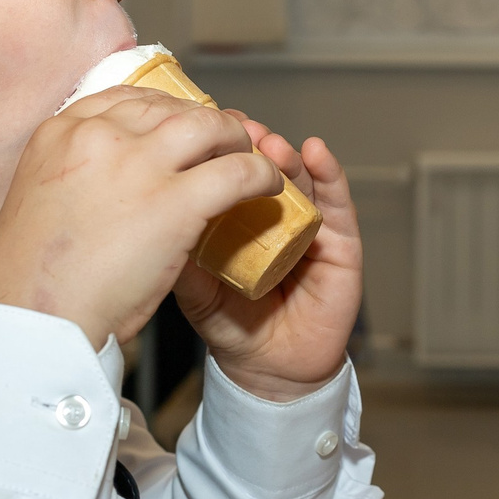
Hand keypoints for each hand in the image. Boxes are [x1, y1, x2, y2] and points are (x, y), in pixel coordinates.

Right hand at [0, 88, 283, 348]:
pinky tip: (268, 188)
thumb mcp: (42, 204)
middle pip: (169, 109)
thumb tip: (109, 188)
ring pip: (208, 129)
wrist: (32, 318)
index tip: (179, 128)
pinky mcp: (176, 201)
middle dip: (202, 123)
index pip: (124, 99)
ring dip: (236, 141)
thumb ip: (75, 181)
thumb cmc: (32, 281)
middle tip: (224, 143)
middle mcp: (99, 135)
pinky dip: (260, 175)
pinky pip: (236, 173)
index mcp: (60, 132)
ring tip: (252, 161)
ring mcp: (139, 164)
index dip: (161, 112)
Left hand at [177, 117, 361, 401]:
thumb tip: (156, 221)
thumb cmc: (235, 328)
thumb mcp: (195, 292)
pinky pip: (339, 206)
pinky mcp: (343, 245)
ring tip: (270, 143)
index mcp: (238, 221)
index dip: (218, 149)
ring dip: (286, 156)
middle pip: (264, 169)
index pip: (229, 174)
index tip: (200, 128)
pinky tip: (317, 153)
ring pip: (301, 180)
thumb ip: (181, 261)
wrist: (270, 370)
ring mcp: (309, 227)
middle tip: (236, 128)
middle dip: (251, 144)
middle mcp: (274, 217)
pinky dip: (330, 176)